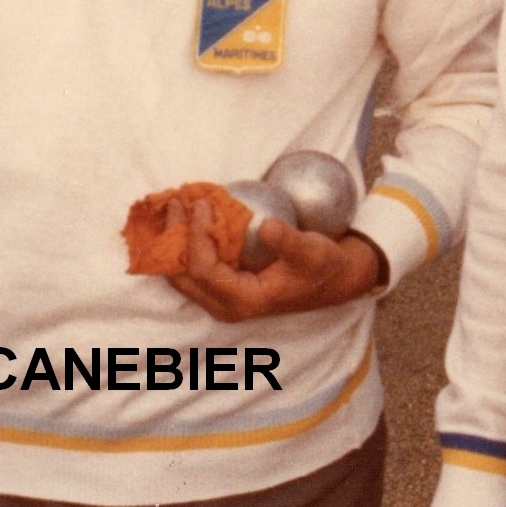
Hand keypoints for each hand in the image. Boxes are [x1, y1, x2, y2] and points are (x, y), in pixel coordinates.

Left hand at [167, 199, 383, 322]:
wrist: (333, 278)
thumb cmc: (323, 266)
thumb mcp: (313, 252)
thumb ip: (289, 241)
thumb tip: (267, 226)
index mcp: (243, 301)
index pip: (203, 270)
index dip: (196, 236)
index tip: (201, 204)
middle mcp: (225, 305)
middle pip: (182, 276)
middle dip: (172, 238)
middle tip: (174, 201)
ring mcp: (221, 298)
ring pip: (181, 273)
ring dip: (174, 240)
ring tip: (175, 205)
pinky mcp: (222, 286)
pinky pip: (192, 266)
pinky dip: (184, 242)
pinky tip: (186, 215)